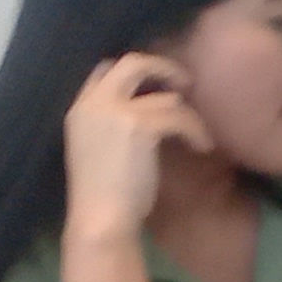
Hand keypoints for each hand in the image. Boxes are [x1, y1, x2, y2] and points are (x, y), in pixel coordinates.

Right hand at [63, 54, 212, 237]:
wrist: (99, 218)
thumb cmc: (102, 195)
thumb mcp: (99, 147)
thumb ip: (114, 123)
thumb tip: (152, 106)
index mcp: (79, 109)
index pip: (103, 70)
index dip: (132, 70)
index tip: (155, 82)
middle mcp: (93, 103)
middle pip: (131, 62)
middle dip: (162, 66)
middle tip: (185, 82)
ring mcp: (115, 111)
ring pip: (166, 97)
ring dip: (188, 115)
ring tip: (197, 135)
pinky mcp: (139, 125)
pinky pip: (180, 117)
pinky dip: (197, 131)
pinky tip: (202, 147)